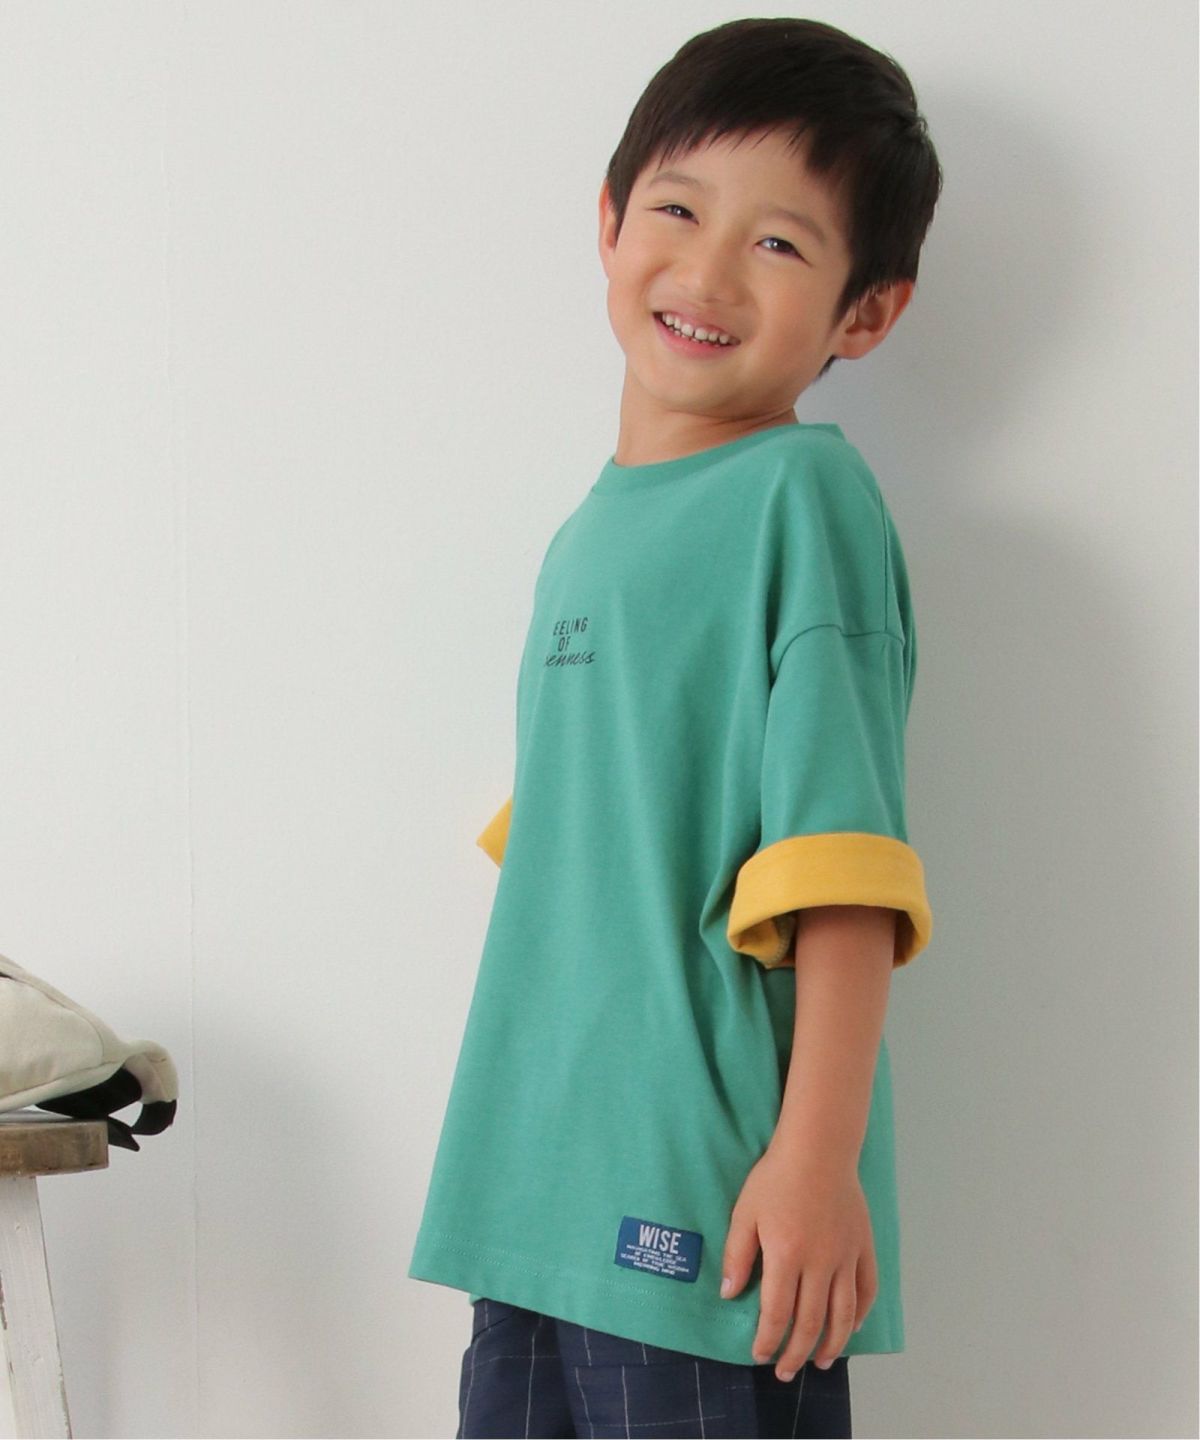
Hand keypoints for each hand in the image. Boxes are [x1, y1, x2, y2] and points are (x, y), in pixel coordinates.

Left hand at [720, 1140, 876, 1379]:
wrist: (818, 1148)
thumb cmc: (775, 1177)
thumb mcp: (744, 1212)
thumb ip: (737, 1255)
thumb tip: (729, 1294)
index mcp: (786, 1255)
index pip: (777, 1313)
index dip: (767, 1340)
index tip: (758, 1355)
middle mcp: (820, 1262)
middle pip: (810, 1322)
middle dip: (796, 1353)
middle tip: (785, 1371)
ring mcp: (845, 1256)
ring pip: (842, 1314)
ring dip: (831, 1344)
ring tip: (820, 1362)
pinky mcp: (863, 1246)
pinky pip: (867, 1289)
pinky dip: (860, 1313)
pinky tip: (851, 1327)